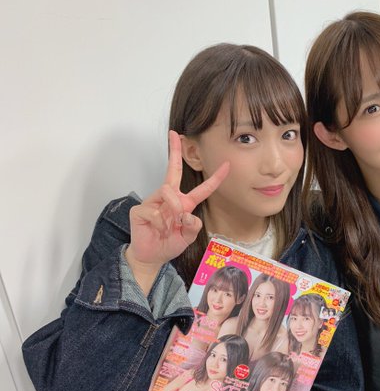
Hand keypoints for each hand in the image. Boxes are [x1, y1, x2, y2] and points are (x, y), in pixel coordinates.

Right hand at [126, 131, 228, 290]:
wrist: (152, 256)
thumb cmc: (169, 244)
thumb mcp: (188, 237)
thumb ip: (193, 226)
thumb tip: (187, 214)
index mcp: (185, 203)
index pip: (203, 189)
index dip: (216, 178)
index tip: (227, 165)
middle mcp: (170, 198)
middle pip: (174, 170)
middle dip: (174, 150)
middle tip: (174, 133)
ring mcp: (154, 201)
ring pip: (167, 191)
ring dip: (173, 209)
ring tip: (170, 226)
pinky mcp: (140, 209)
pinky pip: (155, 210)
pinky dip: (160, 223)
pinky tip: (157, 230)